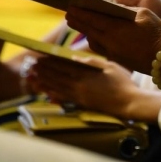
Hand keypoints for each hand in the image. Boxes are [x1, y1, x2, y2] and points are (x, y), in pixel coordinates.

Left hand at [30, 55, 160, 120]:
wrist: (129, 102)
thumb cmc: (122, 82)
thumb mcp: (109, 65)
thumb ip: (92, 62)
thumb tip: (76, 58)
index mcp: (86, 73)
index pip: (64, 65)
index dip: (51, 61)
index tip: (41, 57)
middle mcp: (80, 85)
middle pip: (58, 76)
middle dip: (44, 71)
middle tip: (32, 66)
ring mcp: (80, 96)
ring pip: (58, 88)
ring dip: (45, 82)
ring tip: (34, 78)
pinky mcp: (83, 104)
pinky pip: (65, 99)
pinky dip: (55, 96)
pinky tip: (47, 95)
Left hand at [65, 3, 160, 75]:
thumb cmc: (158, 34)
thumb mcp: (145, 11)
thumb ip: (127, 0)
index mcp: (115, 28)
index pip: (92, 18)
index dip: (80, 12)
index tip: (69, 6)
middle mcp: (110, 41)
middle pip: (89, 29)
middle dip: (78, 21)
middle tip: (68, 15)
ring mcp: (113, 52)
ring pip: (92, 40)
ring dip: (84, 31)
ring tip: (78, 24)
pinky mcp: (118, 59)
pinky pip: (99, 48)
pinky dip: (93, 40)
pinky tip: (93, 37)